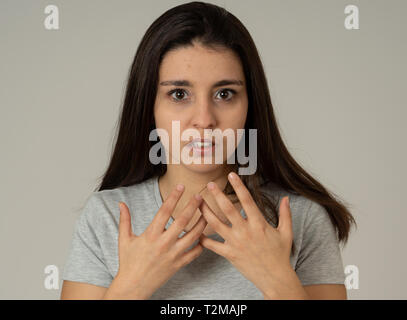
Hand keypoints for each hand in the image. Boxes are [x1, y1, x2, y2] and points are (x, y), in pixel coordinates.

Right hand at [110, 186, 206, 298]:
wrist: (133, 286)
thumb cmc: (128, 262)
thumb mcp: (124, 240)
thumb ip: (124, 220)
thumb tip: (121, 203)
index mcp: (150, 235)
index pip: (164, 211)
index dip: (173, 197)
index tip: (181, 186)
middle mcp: (163, 243)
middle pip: (183, 221)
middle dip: (193, 206)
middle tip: (200, 196)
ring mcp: (173, 254)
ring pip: (193, 236)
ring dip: (202, 223)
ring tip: (207, 213)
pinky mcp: (179, 264)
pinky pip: (194, 252)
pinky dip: (201, 243)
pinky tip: (204, 235)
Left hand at [199, 172, 306, 298]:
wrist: (275, 277)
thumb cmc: (280, 255)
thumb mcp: (286, 233)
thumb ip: (286, 214)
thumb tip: (286, 198)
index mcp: (259, 224)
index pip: (247, 200)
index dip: (239, 186)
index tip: (232, 175)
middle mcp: (245, 231)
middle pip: (228, 209)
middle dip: (217, 195)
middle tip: (209, 184)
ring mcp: (236, 243)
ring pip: (216, 225)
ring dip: (205, 212)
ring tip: (198, 203)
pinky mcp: (229, 254)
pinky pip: (213, 245)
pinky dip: (203, 239)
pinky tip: (196, 231)